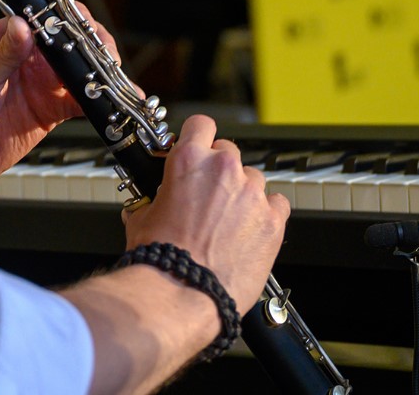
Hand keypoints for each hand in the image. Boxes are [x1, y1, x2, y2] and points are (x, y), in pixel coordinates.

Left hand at [0, 8, 116, 194]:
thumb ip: (3, 56)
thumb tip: (23, 25)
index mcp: (6, 39)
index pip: (45, 19)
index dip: (68, 22)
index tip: (84, 32)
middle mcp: (28, 57)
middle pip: (70, 42)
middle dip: (93, 46)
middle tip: (107, 58)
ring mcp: (41, 83)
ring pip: (81, 70)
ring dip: (101, 73)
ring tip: (116, 79)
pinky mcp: (50, 110)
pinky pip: (80, 102)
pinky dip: (98, 103)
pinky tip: (113, 104)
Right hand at [122, 114, 286, 313]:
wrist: (182, 293)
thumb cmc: (161, 259)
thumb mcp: (141, 219)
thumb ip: (149, 200)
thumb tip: (144, 204)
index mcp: (189, 160)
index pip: (201, 125)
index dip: (199, 136)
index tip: (199, 147)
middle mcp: (224, 170)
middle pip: (229, 152)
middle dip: (219, 171)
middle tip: (208, 198)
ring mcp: (252, 194)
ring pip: (253, 179)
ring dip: (243, 195)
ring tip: (228, 223)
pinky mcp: (273, 221)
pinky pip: (278, 204)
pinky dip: (267, 214)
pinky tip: (252, 231)